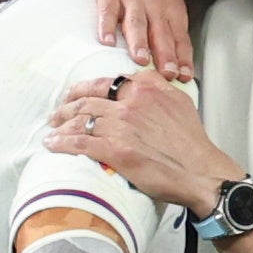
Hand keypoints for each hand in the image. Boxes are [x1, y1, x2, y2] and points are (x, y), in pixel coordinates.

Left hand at [47, 70, 244, 211]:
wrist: (200, 171)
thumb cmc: (192, 143)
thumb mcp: (180, 102)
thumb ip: (159, 87)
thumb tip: (145, 81)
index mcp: (145, 88)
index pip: (105, 82)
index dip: (85, 89)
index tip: (76, 94)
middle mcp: (130, 102)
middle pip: (88, 99)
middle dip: (67, 105)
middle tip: (58, 112)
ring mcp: (121, 126)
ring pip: (80, 120)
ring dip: (61, 124)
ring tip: (52, 129)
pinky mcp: (115, 150)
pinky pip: (80, 143)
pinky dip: (62, 143)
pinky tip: (53, 144)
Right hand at [92, 0, 194, 81]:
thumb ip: (172, 29)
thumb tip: (180, 64)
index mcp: (170, 8)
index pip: (179, 35)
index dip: (182, 56)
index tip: (184, 76)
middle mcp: (152, 3)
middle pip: (160, 31)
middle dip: (165, 53)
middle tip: (167, 73)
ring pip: (136, 21)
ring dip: (139, 41)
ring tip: (140, 59)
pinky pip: (107, 9)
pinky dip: (106, 24)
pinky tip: (106, 40)